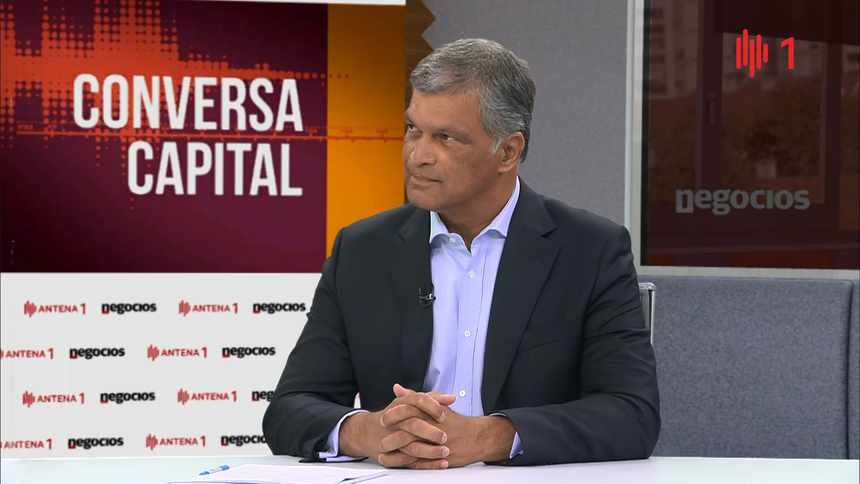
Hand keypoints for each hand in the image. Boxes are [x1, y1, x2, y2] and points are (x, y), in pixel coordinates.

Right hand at [339, 384, 454, 468]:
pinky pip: (408, 461)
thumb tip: (451, 397)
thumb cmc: (393, 415)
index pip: (418, 401)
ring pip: (411, 446)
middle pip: (413, 424)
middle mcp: (395, 421)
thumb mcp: (409, 402)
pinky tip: (439, 463)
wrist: (367, 431)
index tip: (443, 415)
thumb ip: (431, 398)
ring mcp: (392, 439)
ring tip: (445, 452)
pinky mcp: (392, 455)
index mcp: (401, 404)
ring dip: (431, 451)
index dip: (433, 408)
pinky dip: (426, 463)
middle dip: (431, 432)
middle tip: (445, 436)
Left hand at [391, 386, 516, 467]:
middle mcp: (430, 427)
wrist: (474, 437)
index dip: (391, 416)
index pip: (405, 412)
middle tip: (380, 439)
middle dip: (390, 436)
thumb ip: (415, 397)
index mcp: (428, 413)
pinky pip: (416, 461)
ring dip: (394, 450)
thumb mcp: (435, 405)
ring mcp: (432, 443)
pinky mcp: (435, 456)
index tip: (382, 419)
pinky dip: (404, 461)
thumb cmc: (454, 421)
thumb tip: (398, 389)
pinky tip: (395, 461)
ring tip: (384, 451)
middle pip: (404, 431)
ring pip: (409, 447)